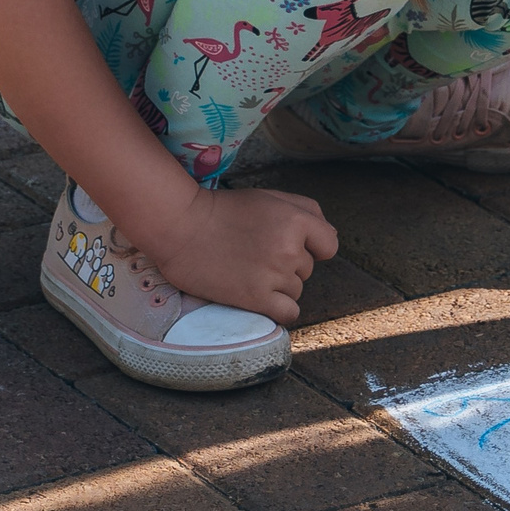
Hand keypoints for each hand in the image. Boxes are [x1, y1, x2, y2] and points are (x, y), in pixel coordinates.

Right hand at [139, 186, 338, 323]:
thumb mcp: (270, 197)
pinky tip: (261, 298)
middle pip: (307, 269)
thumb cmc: (224, 210)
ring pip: (296, 291)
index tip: (290, 246)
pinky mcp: (256, 298)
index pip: (329, 245)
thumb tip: (329, 238)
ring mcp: (273, 275)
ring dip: (278, 286)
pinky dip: (279, 309)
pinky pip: (288, 313)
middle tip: (255, 254)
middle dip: (288, 264)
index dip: (312, 246)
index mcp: (296, 220)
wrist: (180, 227)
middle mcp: (289, 248)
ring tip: (248, 271)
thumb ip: (306, 211)